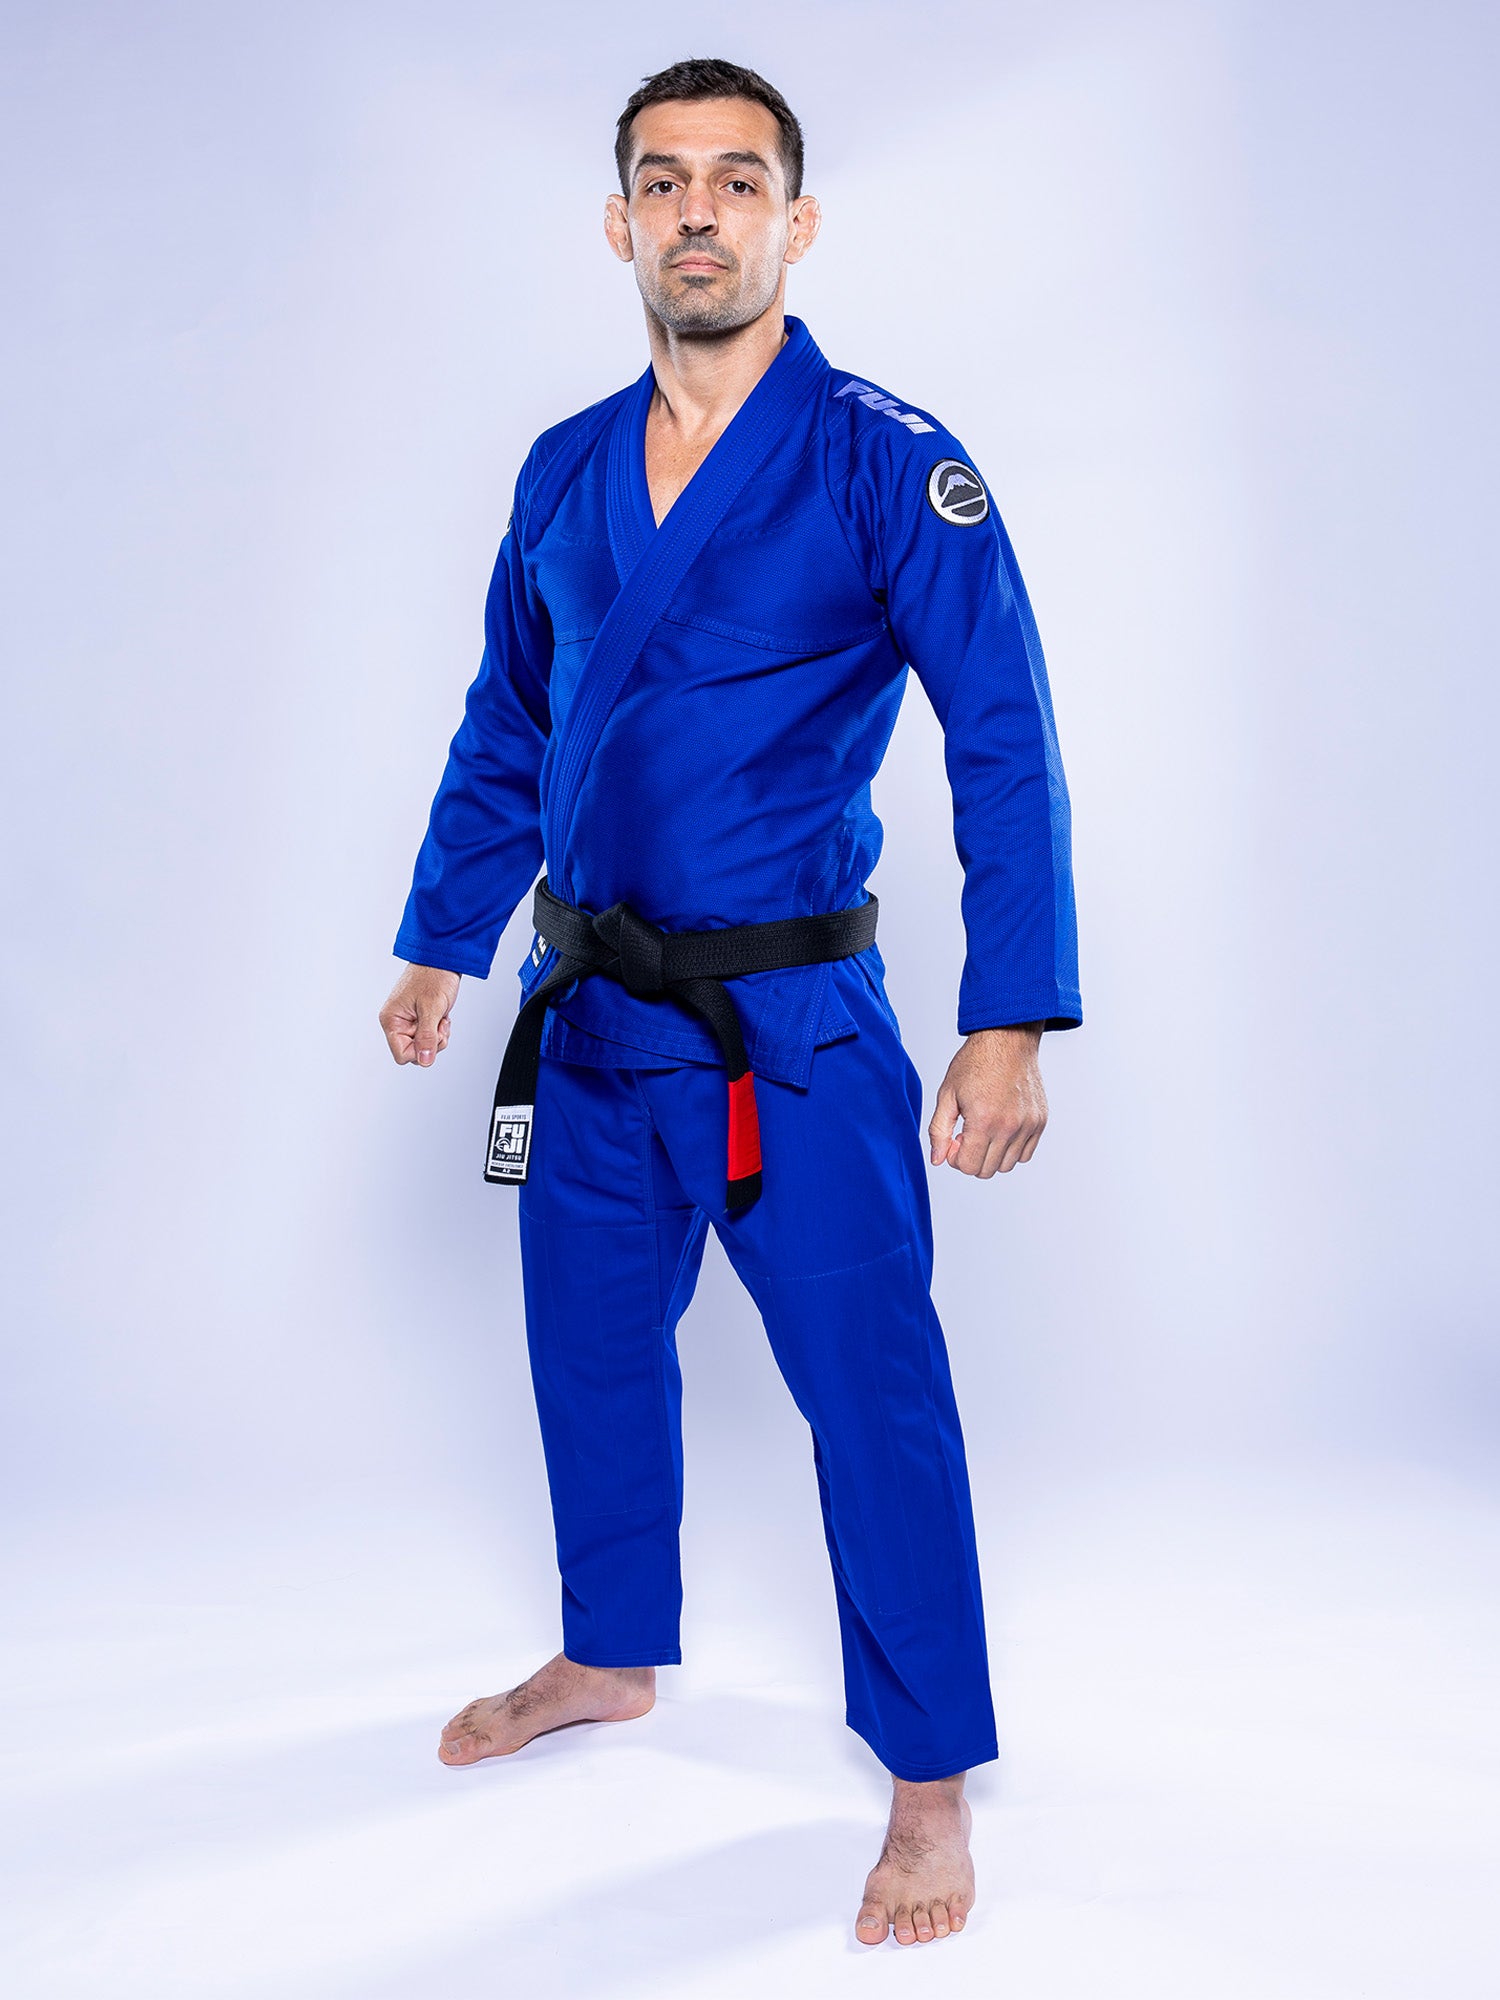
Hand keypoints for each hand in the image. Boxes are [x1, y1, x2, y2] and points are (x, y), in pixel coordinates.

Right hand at [380, 964, 461, 1066]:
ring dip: (437, 1035)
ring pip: (423, 1045)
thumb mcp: (432, 1008)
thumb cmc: (434, 976)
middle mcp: (396, 1022)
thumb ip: (427, 1037)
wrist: (442, 959)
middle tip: (439, 1023)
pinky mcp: (417, 1019)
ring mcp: (407, 1021)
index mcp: (391, 1020)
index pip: (402, 1055)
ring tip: (440, 1016)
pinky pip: (428, 1036)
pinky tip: (441, 1015)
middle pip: (414, 1052)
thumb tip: (424, 1061)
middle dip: (431, 1042)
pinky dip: (438, 1029)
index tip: (432, 1034)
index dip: (420, 1051)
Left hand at [928, 1025, 1047, 1176]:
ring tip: (984, 1130)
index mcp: (983, 1121)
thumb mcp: (947, 1094)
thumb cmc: (976, 1063)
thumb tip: (937, 1159)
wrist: (1007, 1040)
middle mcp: (1009, 1127)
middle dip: (971, 1158)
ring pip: (1007, 1165)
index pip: (968, 1166)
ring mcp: (1028, 1125)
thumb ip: (939, 1130)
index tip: (954, 1138)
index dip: (955, 1157)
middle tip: (967, 1134)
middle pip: (987, 1170)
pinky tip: (1000, 1129)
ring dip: (991, 1155)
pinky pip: (1025, 1154)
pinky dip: (1011, 1149)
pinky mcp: (1039, 1121)